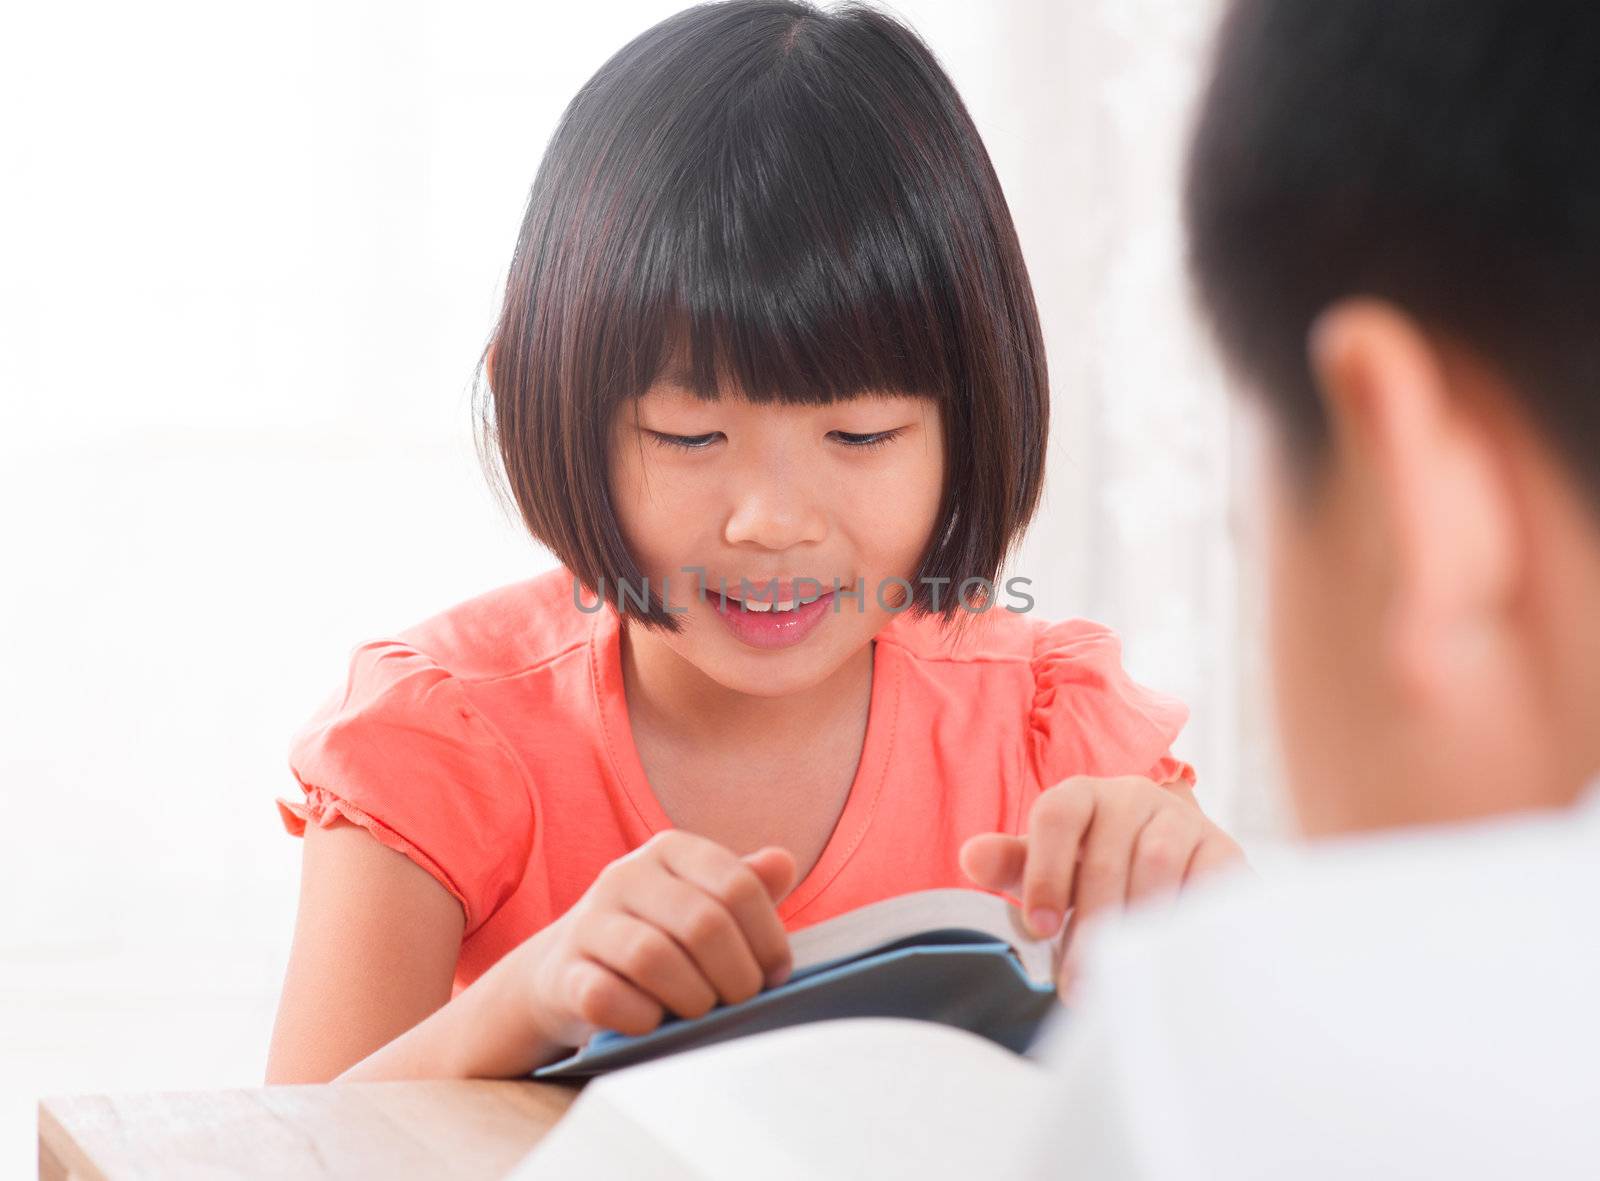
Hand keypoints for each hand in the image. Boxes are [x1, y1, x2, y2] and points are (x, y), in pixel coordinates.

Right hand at [513, 830, 796, 1048]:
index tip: (777, 974)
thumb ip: (745, 886)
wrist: (568, 973)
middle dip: (736, 975)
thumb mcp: (703, 903)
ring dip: (692, 998)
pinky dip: (640, 1018)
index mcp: (670, 850)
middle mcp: (625, 875)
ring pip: (653, 957)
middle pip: (702, 923)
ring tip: (701, 1012)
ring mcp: (589, 922)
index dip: (768, 938)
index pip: (736, 885)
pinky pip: (605, 996)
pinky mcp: (561, 972)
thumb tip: (782, 864)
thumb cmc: (657, 937)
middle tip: (741, 1001)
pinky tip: (653, 1023)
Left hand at [959, 774, 1243, 955]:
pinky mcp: (1222, 849)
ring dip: (1135, 927)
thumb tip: (971, 857)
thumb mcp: (1048, 862)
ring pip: (1156, 866)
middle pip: (1106, 856)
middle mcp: (1132, 796)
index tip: (1036, 930)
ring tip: (1120, 980)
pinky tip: (1170, 959)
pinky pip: (1206, 882)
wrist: (1171, 852)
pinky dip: (1185, 918)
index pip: (1057, 816)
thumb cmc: (1093, 863)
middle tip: (1077, 984)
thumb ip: (1011, 862)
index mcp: (1081, 795)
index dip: (1045, 871)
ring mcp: (1181, 820)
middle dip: (1088, 926)